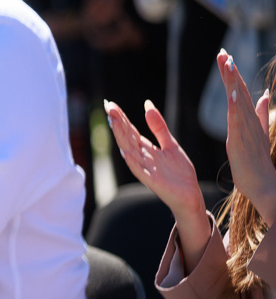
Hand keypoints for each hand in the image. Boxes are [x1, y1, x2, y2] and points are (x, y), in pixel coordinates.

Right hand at [105, 98, 204, 223]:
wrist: (190, 194)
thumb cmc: (179, 172)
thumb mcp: (170, 144)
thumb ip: (158, 127)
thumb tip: (147, 104)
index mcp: (145, 148)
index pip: (130, 130)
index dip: (121, 117)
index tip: (110, 104)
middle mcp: (142, 157)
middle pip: (127, 137)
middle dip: (118, 122)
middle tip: (109, 108)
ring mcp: (146, 168)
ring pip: (130, 150)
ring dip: (121, 137)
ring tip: (114, 123)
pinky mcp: (153, 181)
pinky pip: (140, 171)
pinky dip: (133, 162)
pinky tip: (126, 153)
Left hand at [217, 49, 275, 224]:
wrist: (265, 185)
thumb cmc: (257, 162)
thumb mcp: (258, 134)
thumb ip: (261, 114)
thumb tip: (266, 95)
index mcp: (249, 119)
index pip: (239, 92)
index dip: (232, 74)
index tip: (225, 56)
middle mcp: (248, 121)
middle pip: (238, 92)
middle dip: (230, 72)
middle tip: (222, 52)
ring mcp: (246, 130)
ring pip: (238, 101)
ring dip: (232, 83)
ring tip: (227, 64)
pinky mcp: (241, 141)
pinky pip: (238, 121)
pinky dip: (236, 107)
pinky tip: (232, 94)